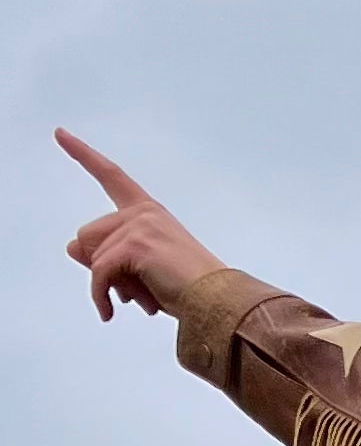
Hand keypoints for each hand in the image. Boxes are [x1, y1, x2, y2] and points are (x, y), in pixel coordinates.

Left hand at [58, 130, 225, 320]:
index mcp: (148, 211)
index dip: (83, 154)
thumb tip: (70, 246)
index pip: (111, 176)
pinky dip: (100, 295)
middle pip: (87, 236)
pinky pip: (99, 272)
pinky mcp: (136, 244)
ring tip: (140, 301)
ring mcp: (140, 225)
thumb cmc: (186, 289)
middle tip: (131, 293)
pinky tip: (109, 312)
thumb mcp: (139, 270)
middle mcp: (143, 212)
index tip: (60, 133)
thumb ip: (104, 255)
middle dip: (100, 269)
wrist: (215, 302)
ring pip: (93, 257)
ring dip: (107, 286)